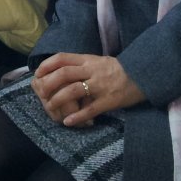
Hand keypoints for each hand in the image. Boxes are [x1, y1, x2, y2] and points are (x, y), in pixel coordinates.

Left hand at [31, 52, 145, 126]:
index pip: (62, 58)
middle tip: (41, 94)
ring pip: (73, 91)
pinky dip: (77, 117)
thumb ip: (80, 65)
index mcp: (88, 60)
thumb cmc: (116, 70)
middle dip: (48, 84)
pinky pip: (90, 109)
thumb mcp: (97, 61)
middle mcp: (92, 71)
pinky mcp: (109, 101)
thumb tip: (57, 71)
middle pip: (64, 74)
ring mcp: (100, 86)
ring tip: (50, 108)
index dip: (47, 65)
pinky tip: (68, 122)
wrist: (143, 75)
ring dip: (58, 100)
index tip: (37, 74)